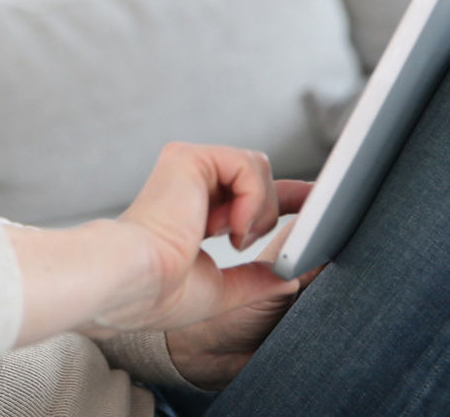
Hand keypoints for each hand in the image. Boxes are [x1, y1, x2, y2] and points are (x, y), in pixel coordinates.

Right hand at [9, 144, 307, 347]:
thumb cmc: (160, 292)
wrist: (133, 281)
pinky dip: (251, 197)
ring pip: (256, 166)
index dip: (284, 196)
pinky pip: (246, 164)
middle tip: (243, 242)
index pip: (246, 192)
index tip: (315, 202)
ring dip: (258, 208)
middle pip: (257, 176)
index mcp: (192, 212)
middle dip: (269, 211)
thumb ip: (254, 280)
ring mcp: (186, 167)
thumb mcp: (222, 291)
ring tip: (233, 237)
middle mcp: (187, 183)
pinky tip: (230, 225)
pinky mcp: (188, 157)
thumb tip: (289, 278)